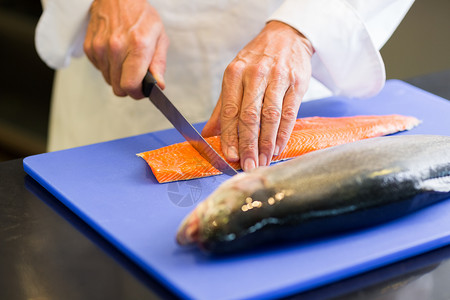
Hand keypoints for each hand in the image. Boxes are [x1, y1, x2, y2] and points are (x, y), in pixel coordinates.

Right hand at [84, 0, 168, 97]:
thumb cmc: (142, 16)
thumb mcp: (160, 37)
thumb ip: (159, 64)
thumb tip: (158, 85)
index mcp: (137, 46)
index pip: (130, 85)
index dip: (137, 94)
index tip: (142, 91)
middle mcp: (116, 48)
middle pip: (118, 88)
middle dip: (129, 87)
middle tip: (136, 76)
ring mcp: (100, 48)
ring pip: (109, 81)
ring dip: (118, 76)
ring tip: (126, 60)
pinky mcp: (89, 48)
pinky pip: (100, 70)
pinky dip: (108, 67)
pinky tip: (115, 54)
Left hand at [202, 21, 313, 170]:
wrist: (286, 36)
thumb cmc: (257, 60)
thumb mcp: (235, 77)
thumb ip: (222, 107)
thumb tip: (208, 134)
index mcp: (234, 74)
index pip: (230, 111)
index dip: (230, 136)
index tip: (230, 156)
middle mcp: (255, 75)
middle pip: (250, 116)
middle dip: (248, 145)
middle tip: (247, 165)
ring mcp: (278, 78)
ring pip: (270, 116)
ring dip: (266, 143)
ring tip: (263, 161)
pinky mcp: (296, 83)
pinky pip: (289, 113)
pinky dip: (283, 134)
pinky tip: (278, 148)